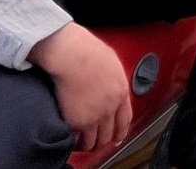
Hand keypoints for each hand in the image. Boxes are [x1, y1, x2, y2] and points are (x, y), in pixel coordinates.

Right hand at [29, 24, 131, 151]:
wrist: (70, 54)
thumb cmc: (86, 50)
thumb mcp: (111, 61)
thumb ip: (112, 76)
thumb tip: (109, 80)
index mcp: (120, 92)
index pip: (125, 119)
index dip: (121, 131)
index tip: (117, 137)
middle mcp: (109, 107)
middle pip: (109, 134)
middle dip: (103, 141)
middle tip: (97, 142)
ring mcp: (94, 116)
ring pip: (93, 142)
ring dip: (87, 145)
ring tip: (81, 144)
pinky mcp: (77, 121)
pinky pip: (76, 139)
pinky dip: (73, 141)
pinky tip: (70, 139)